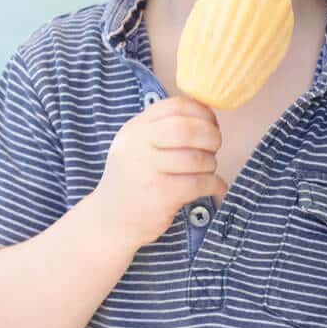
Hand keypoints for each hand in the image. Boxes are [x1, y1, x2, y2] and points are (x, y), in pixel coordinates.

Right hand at [92, 95, 227, 252]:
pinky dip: (215, 184)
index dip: (201, 112)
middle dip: (211, 135)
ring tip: (209, 170)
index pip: (174, 106)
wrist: (111, 221)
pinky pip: (199, 183)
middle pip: (186, 129)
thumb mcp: (137, 145)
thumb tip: (207, 115)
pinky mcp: (160, 196)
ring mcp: (147, 171)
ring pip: (196, 158)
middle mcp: (138, 146)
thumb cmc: (133, 179)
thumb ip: (163, 127)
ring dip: (212, 163)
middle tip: (215, 146)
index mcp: (135, 128)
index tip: (211, 123)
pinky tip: (216, 187)